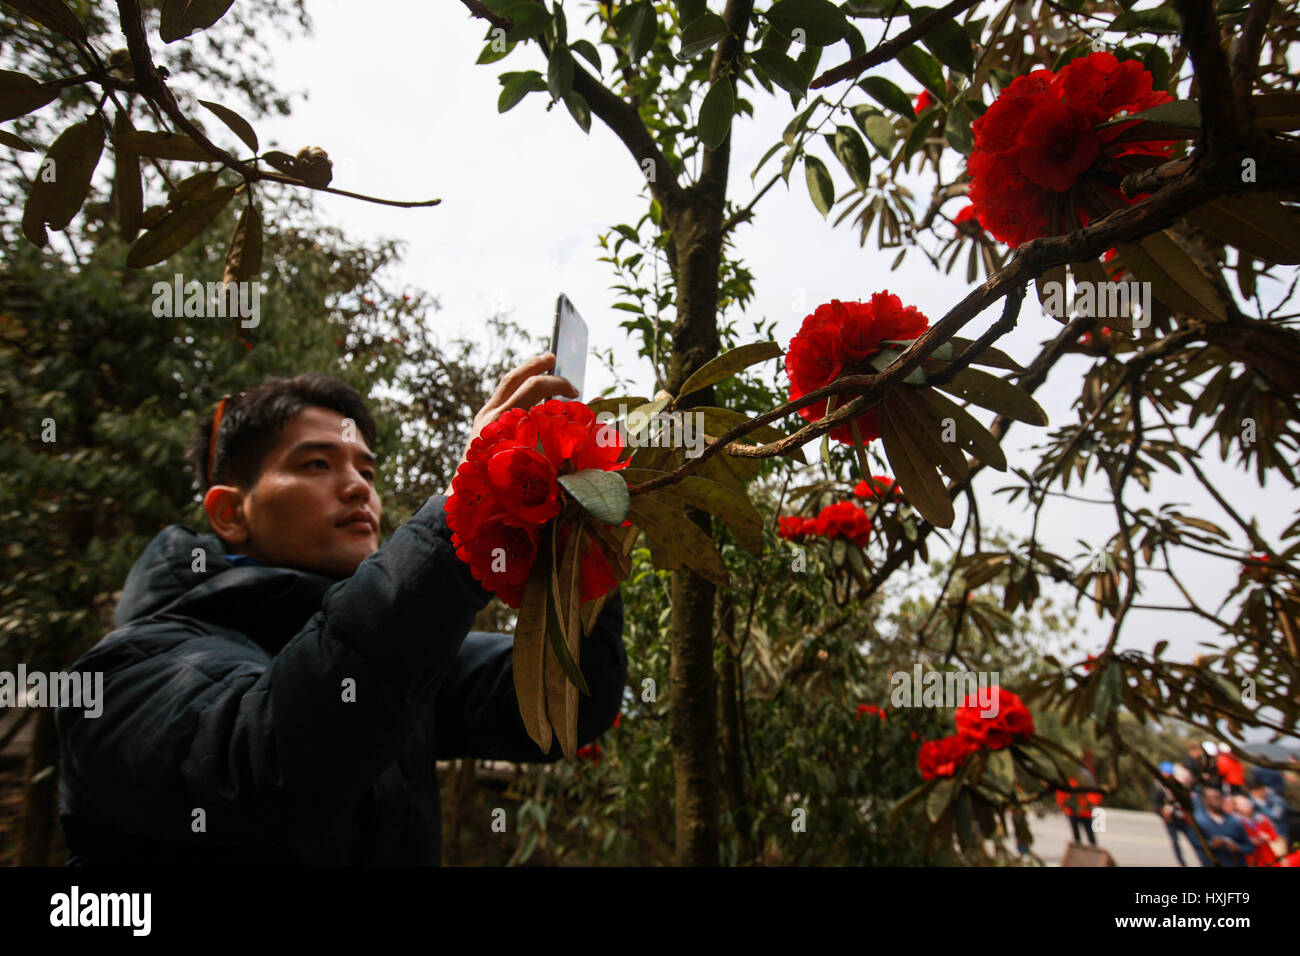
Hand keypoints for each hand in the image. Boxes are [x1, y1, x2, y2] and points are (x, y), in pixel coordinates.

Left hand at [442, 353, 578, 494]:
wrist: (473, 508)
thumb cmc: (514, 493)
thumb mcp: (547, 468)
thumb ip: (568, 444)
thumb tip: (592, 418)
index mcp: (506, 423)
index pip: (534, 388)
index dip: (558, 385)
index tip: (576, 395)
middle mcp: (491, 417)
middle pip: (515, 380)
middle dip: (538, 368)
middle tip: (555, 359)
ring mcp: (482, 421)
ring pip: (504, 386)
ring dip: (525, 374)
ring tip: (542, 365)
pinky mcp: (479, 427)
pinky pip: (500, 399)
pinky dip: (517, 391)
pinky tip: (529, 394)